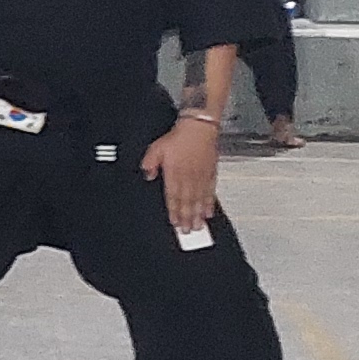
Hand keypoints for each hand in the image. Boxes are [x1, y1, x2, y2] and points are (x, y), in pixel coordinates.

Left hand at [146, 116, 221, 232]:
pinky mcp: (211, 173)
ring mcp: (201, 176)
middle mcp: (189, 178)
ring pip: (199, 200)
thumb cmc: (178, 137)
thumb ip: (149, 164)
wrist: (199, 127)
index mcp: (175, 174)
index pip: (173, 197)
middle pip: (187, 202)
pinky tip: (208, 212)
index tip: (174, 223)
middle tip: (187, 232)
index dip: (174, 212)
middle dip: (187, 219)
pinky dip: (209, 203)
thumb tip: (147, 176)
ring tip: (198, 226)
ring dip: (197, 215)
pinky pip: (210, 191)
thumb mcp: (155, 149)